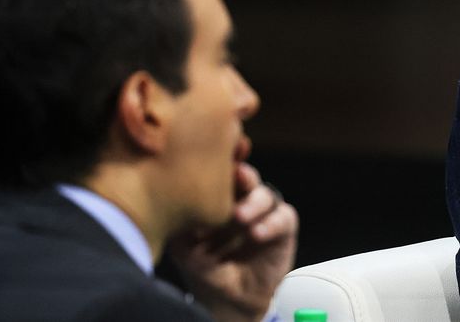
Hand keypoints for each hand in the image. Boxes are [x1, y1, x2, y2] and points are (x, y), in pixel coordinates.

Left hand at [169, 164, 298, 321]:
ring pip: (265, 194)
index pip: (220, 172)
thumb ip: (182, 226)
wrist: (228, 297)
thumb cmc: (203, 265)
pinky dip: (270, 224)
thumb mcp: (183, 247)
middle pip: (247, 175)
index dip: (220, 163)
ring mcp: (264, 211)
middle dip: (243, 174)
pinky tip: (256, 234)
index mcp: (219, 195)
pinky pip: (283, 217)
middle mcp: (243, 198)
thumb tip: (176, 205)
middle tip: (237, 175)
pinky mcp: (283, 226)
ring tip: (240, 217)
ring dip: (254, 203)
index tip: (211, 162)